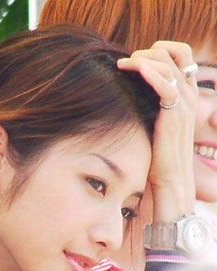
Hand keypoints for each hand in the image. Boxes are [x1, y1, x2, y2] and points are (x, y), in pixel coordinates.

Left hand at [118, 41, 197, 222]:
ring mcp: (184, 105)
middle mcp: (188, 96)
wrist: (168, 181)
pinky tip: (134, 69)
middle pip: (176, 53)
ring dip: (144, 59)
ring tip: (122, 65)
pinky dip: (151, 73)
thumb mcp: (153, 126)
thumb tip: (125, 94)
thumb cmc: (158, 156)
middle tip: (125, 62)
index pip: (181, 55)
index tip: (134, 59)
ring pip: (170, 64)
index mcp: (185, 95)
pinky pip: (167, 85)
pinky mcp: (175, 116)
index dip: (159, 50)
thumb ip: (147, 107)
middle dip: (149, 51)